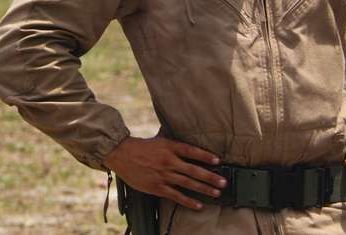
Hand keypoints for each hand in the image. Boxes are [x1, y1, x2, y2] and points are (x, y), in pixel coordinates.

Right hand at [103, 136, 225, 210]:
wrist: (121, 154)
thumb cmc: (141, 147)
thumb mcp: (159, 141)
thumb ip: (174, 146)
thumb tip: (189, 149)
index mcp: (169, 147)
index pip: (191, 151)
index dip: (205, 156)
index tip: (217, 161)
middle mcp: (168, 161)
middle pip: (193, 170)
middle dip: (210, 177)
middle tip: (223, 182)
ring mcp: (163, 175)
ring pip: (188, 183)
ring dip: (204, 189)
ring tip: (216, 193)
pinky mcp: (157, 187)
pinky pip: (176, 195)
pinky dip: (188, 201)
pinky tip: (198, 205)